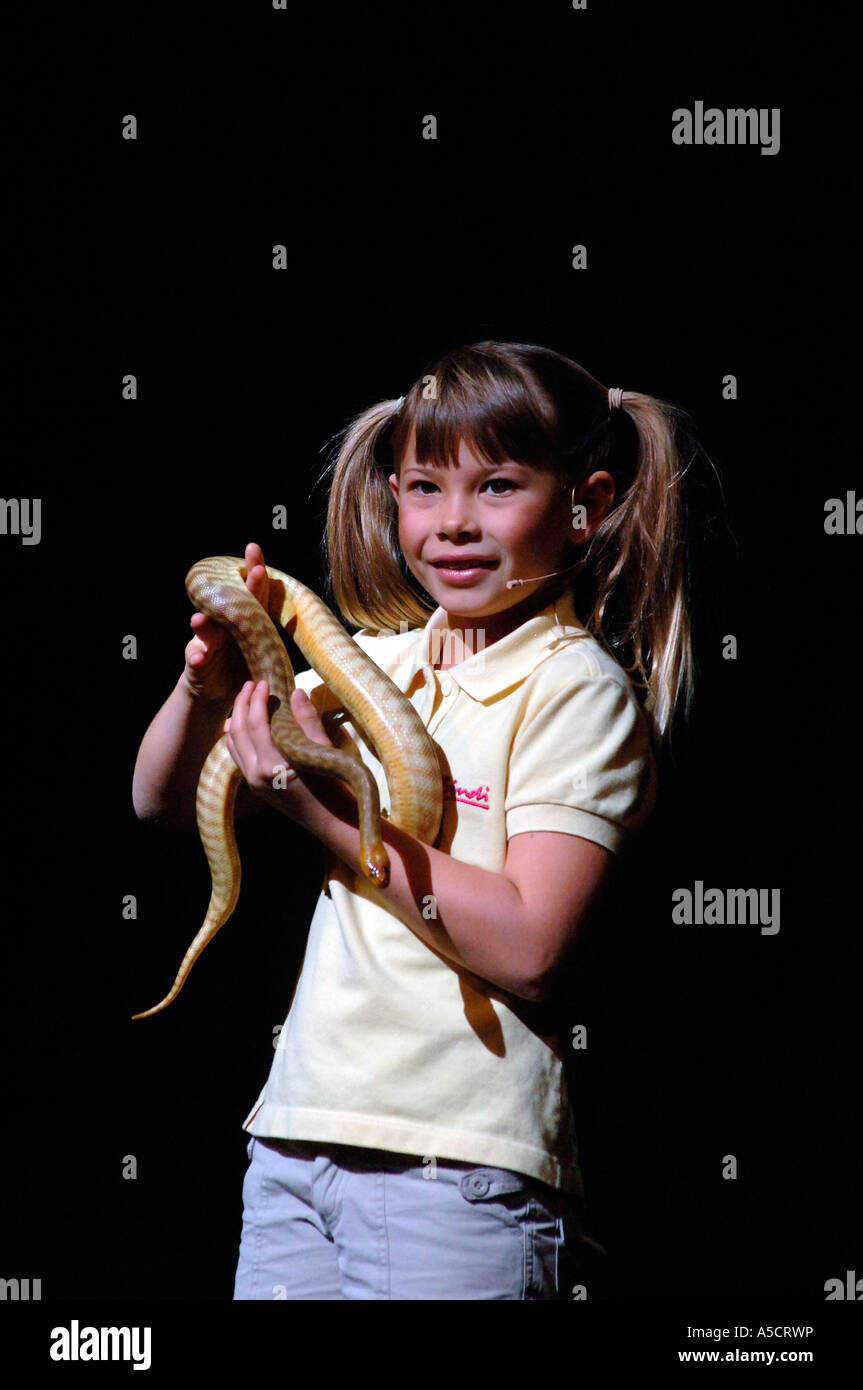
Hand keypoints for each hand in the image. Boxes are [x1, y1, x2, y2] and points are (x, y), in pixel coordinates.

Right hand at [183, 541, 270, 704]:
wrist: (216, 692)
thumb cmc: (243, 666)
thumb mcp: (261, 653)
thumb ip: (273, 638)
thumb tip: (309, 623)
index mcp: (244, 621)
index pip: (252, 594)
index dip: (254, 573)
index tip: (254, 549)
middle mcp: (224, 627)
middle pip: (229, 606)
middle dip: (236, 589)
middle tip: (252, 573)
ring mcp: (208, 644)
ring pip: (205, 631)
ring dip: (204, 625)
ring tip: (199, 620)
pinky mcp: (197, 666)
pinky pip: (195, 661)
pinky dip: (197, 659)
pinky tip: (199, 658)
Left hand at [224, 679, 339, 820]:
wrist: (333, 821)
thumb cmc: (334, 786)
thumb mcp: (324, 751)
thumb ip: (307, 721)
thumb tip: (296, 692)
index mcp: (272, 767)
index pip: (255, 724)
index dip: (257, 699)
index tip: (264, 683)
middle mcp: (256, 776)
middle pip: (237, 732)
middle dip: (241, 704)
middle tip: (250, 685)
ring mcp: (253, 783)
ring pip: (233, 745)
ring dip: (236, 720)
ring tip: (246, 700)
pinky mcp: (255, 787)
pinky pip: (238, 757)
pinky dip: (238, 737)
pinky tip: (246, 725)